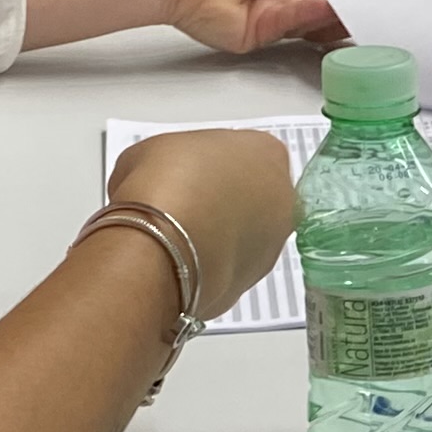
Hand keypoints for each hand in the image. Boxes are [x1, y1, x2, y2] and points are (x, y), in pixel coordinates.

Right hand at [106, 128, 299, 316]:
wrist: (160, 247)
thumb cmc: (165, 188)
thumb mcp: (150, 150)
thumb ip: (171, 159)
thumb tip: (154, 174)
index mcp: (268, 152)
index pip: (246, 151)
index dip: (210, 161)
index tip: (189, 168)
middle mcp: (281, 198)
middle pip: (252, 194)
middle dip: (221, 198)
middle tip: (183, 200)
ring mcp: (272, 244)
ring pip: (244, 234)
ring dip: (218, 233)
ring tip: (176, 233)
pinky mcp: (252, 281)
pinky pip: (228, 266)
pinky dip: (209, 263)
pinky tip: (179, 258)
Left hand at [155, 0, 347, 53]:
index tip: (363, 0)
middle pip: (322, 11)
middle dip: (342, 10)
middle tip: (362, 10)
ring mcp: (270, 18)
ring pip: (311, 24)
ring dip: (330, 16)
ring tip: (348, 9)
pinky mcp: (259, 37)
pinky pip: (292, 29)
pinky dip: (310, 19)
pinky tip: (324, 9)